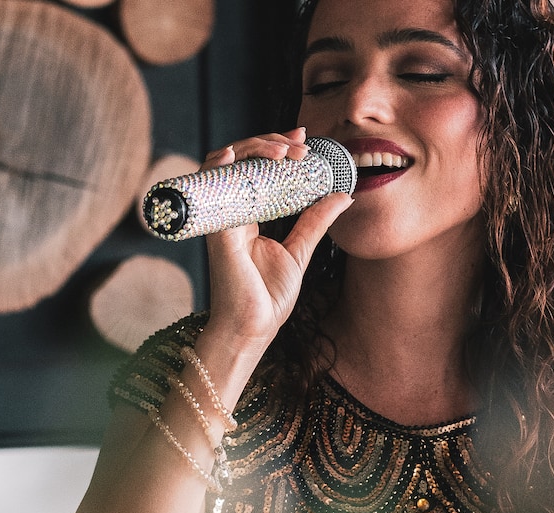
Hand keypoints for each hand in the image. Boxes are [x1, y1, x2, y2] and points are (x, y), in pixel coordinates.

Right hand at [202, 128, 353, 354]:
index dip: (276, 148)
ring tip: (282, 149)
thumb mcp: (299, 252)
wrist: (251, 330)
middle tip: (299, 145)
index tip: (302, 140)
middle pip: (242, 161)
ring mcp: (222, 219)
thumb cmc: (267, 299)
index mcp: (250, 217)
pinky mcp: (216, 230)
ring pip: (225, 166)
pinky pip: (211, 189)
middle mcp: (233, 212)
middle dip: (270, 143)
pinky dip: (218, 167)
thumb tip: (342, 196)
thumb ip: (315, 221)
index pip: (258, 170)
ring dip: (252, 148)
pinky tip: (234, 154)